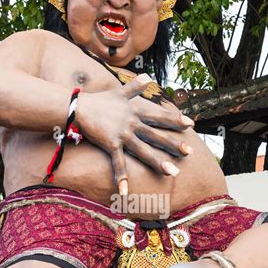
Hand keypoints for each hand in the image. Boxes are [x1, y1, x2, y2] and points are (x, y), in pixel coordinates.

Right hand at [75, 74, 194, 193]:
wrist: (77, 106)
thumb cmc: (99, 101)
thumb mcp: (119, 91)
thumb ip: (135, 86)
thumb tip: (148, 76)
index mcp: (136, 110)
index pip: (159, 116)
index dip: (175, 120)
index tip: (191, 124)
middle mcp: (132, 122)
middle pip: (157, 135)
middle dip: (174, 144)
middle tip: (190, 152)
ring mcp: (122, 134)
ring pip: (144, 150)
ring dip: (158, 162)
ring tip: (172, 172)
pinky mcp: (110, 144)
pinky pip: (118, 163)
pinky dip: (121, 177)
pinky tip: (126, 191)